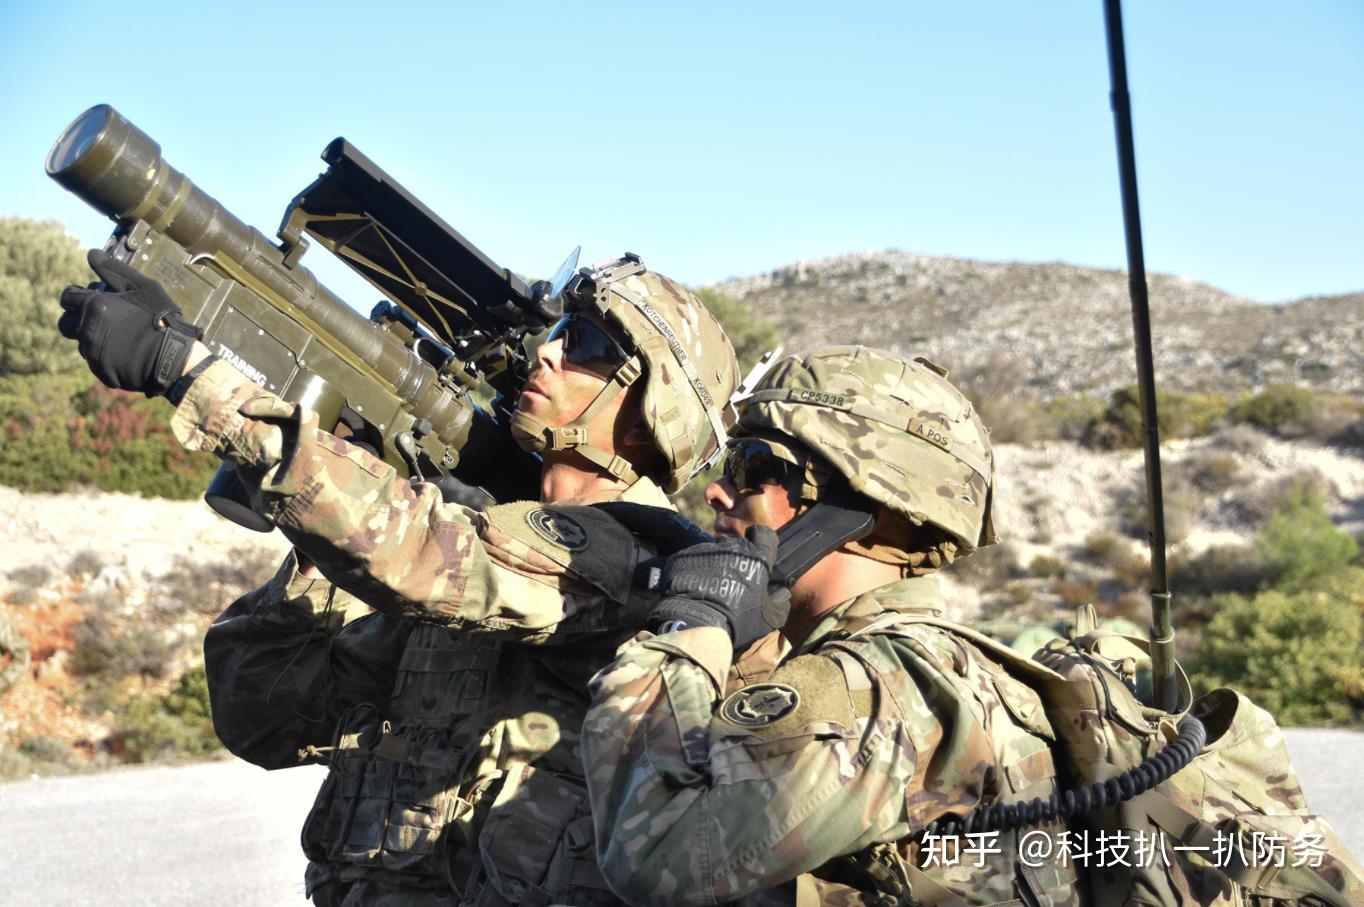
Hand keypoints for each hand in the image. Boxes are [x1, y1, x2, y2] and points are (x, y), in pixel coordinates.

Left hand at [57, 249, 201, 395]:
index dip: (78, 296)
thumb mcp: (141, 286)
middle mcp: (86, 330)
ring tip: (122, 337)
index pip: (67, 297)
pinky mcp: (101, 371)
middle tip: (102, 319)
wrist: (173, 357)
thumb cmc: (159, 316)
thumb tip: (92, 254)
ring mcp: (92, 353)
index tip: (92, 298)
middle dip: (78, 319)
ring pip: (84, 343)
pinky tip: (128, 352)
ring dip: (96, 337)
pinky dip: (108, 356)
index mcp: (92, 306)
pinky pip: (97, 361)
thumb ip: (113, 269)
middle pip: (66, 323)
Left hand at [650, 525, 778, 648]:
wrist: (696, 624)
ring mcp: (706, 550)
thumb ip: (780, 601)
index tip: (758, 548)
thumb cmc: (737, 621)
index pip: (764, 535)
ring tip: (711, 588)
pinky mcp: (685, 556)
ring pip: (714, 553)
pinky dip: (695, 570)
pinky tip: (694, 589)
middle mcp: (732, 548)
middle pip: (738, 546)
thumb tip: (782, 592)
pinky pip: (693, 560)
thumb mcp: (769, 618)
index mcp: (757, 559)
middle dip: (738, 559)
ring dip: (715, 565)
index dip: (762, 540)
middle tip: (733, 582)